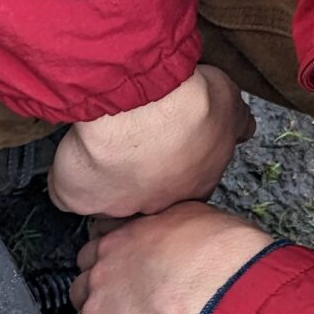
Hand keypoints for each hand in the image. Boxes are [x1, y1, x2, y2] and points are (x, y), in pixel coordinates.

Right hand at [50, 65, 252, 217]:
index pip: (181, 192)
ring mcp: (115, 207)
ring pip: (105, 206)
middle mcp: (156, 205)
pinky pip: (68, 195)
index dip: (170, 174)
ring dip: (102, 185)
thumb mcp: (230, 108)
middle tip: (126, 158)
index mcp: (195, 185)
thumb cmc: (191, 107)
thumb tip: (245, 128)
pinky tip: (71, 162)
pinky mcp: (78, 198)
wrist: (146, 110)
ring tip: (96, 158)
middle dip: (136, 186)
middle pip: (143, 205)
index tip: (160, 158)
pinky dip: (68, 181)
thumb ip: (235, 122)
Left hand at [69, 204, 273, 313]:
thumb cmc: (224, 253)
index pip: (105, 233)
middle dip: (105, 281)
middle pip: (88, 264)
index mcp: (135, 225)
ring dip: (100, 312)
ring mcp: (98, 284)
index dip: (116, 253)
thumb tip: (188, 243)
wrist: (218, 281)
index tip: (130, 266)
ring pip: (80, 297)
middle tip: (132, 299)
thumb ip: (180, 230)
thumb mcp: (201, 220)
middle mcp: (109, 250)